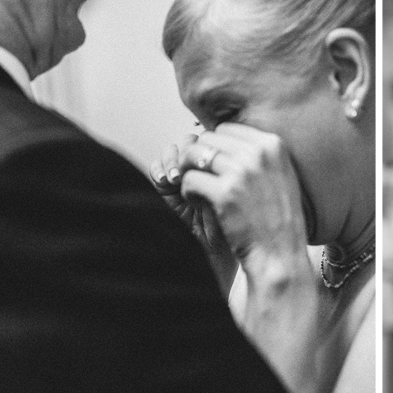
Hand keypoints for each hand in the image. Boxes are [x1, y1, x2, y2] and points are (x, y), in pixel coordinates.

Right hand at [150, 136, 229, 253]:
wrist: (218, 251)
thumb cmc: (236, 225)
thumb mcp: (236, 193)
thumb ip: (227, 171)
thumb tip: (219, 148)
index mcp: (226, 163)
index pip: (215, 141)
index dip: (211, 145)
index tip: (214, 158)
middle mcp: (204, 167)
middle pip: (193, 142)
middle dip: (190, 151)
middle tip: (191, 166)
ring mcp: (184, 176)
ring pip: (174, 151)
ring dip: (173, 159)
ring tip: (176, 177)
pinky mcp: (165, 188)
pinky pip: (157, 168)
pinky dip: (158, 170)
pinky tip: (164, 181)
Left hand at [178, 124, 310, 269]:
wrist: (280, 254)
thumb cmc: (278, 218)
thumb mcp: (281, 175)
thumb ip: (259, 154)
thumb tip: (225, 136)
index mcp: (273, 145)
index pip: (227, 128)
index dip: (216, 147)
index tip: (215, 166)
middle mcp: (259, 153)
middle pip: (208, 139)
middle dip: (199, 158)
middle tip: (203, 179)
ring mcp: (242, 172)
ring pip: (194, 155)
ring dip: (190, 172)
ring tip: (199, 191)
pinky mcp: (225, 193)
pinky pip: (189, 179)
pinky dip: (188, 192)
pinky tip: (200, 203)